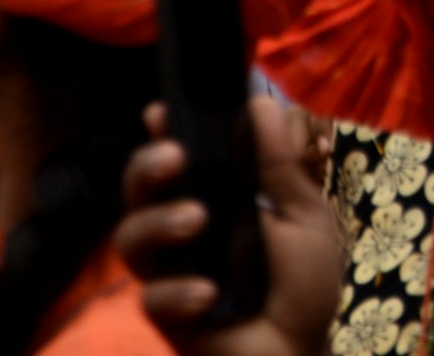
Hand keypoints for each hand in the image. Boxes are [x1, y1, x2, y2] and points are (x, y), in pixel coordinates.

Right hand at [117, 98, 342, 355]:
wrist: (302, 348)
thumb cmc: (302, 280)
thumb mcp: (303, 216)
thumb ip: (279, 166)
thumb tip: (261, 103)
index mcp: (217, 195)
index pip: (180, 157)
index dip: (164, 131)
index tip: (161, 109)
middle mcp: (183, 227)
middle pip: (140, 190)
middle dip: (146, 167)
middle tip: (174, 156)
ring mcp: (171, 270)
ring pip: (131, 238)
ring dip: (157, 221)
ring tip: (196, 218)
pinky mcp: (168, 314)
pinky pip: (152, 297)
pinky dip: (178, 291)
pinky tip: (209, 292)